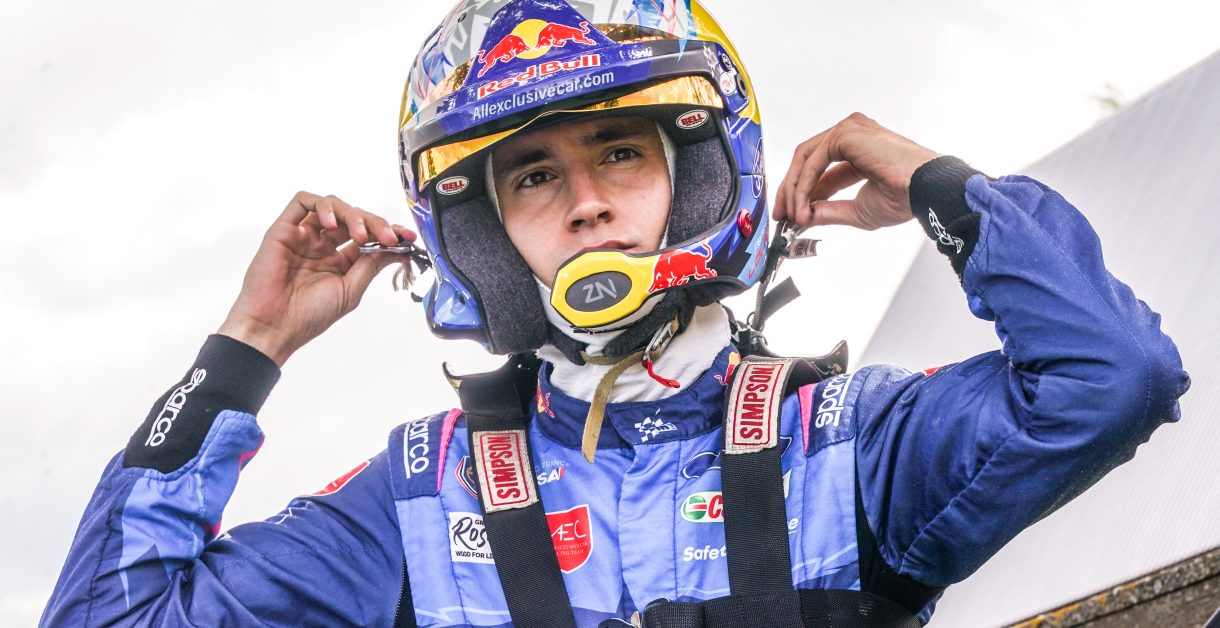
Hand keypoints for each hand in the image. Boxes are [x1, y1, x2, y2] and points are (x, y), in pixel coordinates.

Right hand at [217, 192, 416, 366]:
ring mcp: (303, 235)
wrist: (274, 326)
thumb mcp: (350, 289)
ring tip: (360, 235)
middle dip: (376, 224)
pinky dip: (323, 206)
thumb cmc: (307, 316)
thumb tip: (397, 248)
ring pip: (333, 205)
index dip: (388, 233)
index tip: (407, 236)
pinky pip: (303, 201)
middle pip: (354, 218)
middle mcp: (322, 245)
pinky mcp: (284, 229)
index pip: (368, 237)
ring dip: (353, 215)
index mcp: (338, 261)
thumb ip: (371, 265)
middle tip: (389, 237)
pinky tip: (331, 224)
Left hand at [773, 113, 940, 229]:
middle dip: (791, 190)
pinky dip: (803, 186)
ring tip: (792, 216)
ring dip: (794, 190)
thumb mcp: (856, 210)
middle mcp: (851, 135)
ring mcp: (848, 130)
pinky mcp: (845, 132)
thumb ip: (827, 212)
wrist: (923, 190)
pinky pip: (813, 161)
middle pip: (807, 161)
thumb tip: (803, 217)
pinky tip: (803, 207)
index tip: (792, 216)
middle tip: (782, 216)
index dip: (803, 194)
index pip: (820, 170)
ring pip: (806, 159)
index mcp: (858, 150)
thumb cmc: (904, 197)